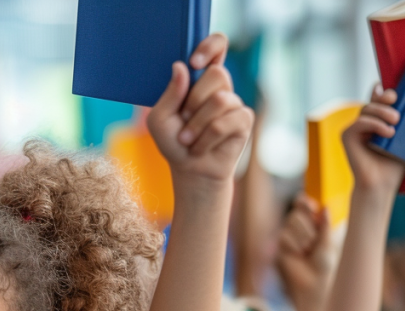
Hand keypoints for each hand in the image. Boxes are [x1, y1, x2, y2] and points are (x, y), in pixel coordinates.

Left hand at [148, 33, 254, 184]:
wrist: (189, 170)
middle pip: (217, 74)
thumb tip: (181, 67)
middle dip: (194, 101)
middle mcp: (220, 87)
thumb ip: (170, 94)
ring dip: (197, 124)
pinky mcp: (244, 120)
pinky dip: (208, 137)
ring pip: (221, 100)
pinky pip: (228, 121)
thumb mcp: (160, 118)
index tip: (194, 62)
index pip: (216, 46)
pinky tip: (202, 146)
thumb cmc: (173, 142)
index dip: (210, 45)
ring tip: (188, 139)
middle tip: (184, 119)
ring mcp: (234, 103)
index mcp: (199, 79)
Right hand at [276, 193, 335, 309]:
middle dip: (307, 225)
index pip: (304, 204)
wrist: (313, 283)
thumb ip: (325, 225)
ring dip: (302, 235)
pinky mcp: (278, 245)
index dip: (305, 202)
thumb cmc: (324, 263)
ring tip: (308, 250)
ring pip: (290, 222)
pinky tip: (298, 254)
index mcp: (313, 223)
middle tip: (313, 240)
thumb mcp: (329, 242)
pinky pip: (283, 236)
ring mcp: (287, 235)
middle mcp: (299, 227)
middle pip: (296, 212)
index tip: (312, 207)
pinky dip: (293, 245)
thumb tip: (325, 208)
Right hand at [343, 85, 404, 191]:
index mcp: (377, 121)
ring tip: (396, 123)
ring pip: (367, 109)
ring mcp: (354, 129)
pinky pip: (360, 122)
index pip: (379, 99)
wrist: (382, 183)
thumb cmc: (395, 163)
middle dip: (386, 102)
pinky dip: (374, 124)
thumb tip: (392, 93)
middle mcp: (364, 123)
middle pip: (373, 101)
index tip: (396, 96)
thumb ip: (397, 116)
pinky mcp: (347, 136)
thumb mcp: (401, 135)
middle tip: (399, 115)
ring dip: (382, 113)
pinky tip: (388, 132)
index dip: (385, 93)